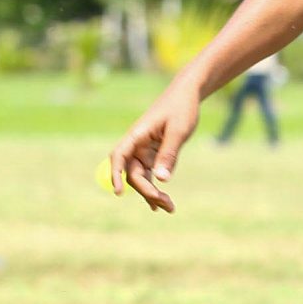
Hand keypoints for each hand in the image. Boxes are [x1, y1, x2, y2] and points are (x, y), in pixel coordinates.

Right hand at [107, 80, 202, 211]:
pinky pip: (150, 174)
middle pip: (133, 173)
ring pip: (142, 177)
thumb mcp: (178, 131)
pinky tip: (161, 203)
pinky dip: (155, 187)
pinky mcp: (153, 154)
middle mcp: (136, 144)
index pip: (119, 157)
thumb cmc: (182, 108)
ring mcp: (143, 150)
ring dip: (152, 193)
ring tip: (169, 208)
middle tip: (166, 205)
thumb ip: (169, 154)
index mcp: (137, 135)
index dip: (115, 175)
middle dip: (147, 191)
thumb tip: (162, 179)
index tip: (118, 193)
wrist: (187, 95)